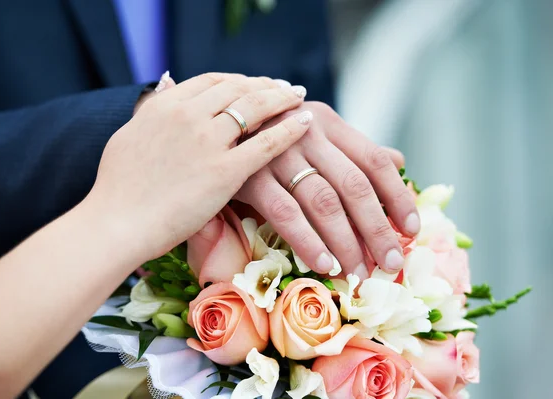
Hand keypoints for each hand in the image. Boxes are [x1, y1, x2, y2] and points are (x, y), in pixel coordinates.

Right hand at [85, 73, 312, 263]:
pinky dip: (291, 129)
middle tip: (283, 87)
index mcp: (165, 105)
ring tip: (298, 97)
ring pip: (255, 108)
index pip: (212, 81)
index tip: (253, 83)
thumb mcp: (129, 136)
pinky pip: (267, 143)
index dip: (239, 79)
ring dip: (281, 98)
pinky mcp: (225, 172)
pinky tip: (306, 121)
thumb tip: (161, 95)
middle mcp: (188, 115)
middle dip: (264, 85)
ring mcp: (208, 142)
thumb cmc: (117, 188)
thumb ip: (151, 114)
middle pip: (238, 88)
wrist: (116, 222)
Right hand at [235, 101, 417, 274]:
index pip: (374, 161)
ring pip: (324, 202)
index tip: (412, 229)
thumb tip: (398, 162)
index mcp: (327, 122)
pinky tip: (324, 264)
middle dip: (377, 229)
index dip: (397, 197)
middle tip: (392, 264)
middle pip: (354, 186)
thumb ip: (352, 149)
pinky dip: (309, 241)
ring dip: (346, 243)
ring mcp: (277, 153)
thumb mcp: (312, 134)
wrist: (211, 128)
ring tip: (360, 273)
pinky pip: (287, 214)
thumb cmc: (269, 139)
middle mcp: (307, 132)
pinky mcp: (251, 176)